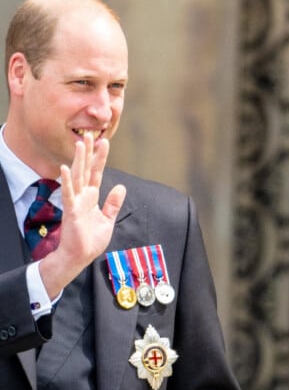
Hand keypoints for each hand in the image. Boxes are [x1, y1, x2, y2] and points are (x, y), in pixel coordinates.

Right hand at [39, 133, 125, 297]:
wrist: (80, 256)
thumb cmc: (91, 240)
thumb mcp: (107, 220)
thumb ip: (113, 204)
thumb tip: (121, 187)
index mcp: (92, 197)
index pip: (97, 173)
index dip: (100, 158)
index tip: (104, 142)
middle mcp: (83, 196)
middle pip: (86, 170)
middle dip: (89, 153)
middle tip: (91, 133)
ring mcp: (76, 202)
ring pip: (78, 177)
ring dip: (79, 161)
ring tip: (80, 144)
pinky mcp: (71, 211)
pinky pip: (68, 194)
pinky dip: (67, 181)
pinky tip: (65, 168)